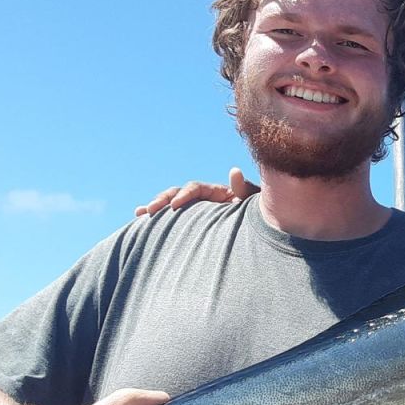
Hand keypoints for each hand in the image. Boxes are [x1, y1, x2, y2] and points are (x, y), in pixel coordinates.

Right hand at [133, 167, 260, 216]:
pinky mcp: (194, 225)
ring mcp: (199, 212)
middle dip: (163, 200)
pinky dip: (159, 220)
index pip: (196, 188)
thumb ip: (245, 190)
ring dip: (156, 208)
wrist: (265, 233)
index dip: (185, 195)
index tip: (175, 206)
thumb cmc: (263, 216)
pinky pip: (175, 221)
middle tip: (150, 210)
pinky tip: (140, 224)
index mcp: (218, 192)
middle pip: (178, 194)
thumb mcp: (256, 203)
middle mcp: (205, 200)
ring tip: (140, 214)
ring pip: (172, 206)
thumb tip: (234, 171)